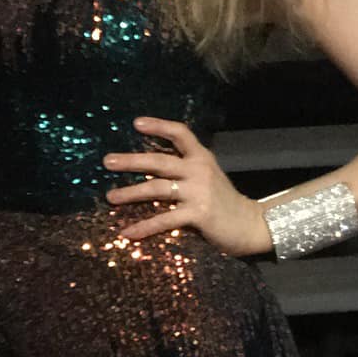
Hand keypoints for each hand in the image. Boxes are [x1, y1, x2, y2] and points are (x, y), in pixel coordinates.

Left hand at [104, 116, 272, 257]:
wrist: (250, 224)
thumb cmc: (224, 202)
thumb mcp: (207, 177)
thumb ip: (185, 170)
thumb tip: (149, 168)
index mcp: (201, 157)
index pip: (180, 133)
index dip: (158, 126)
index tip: (136, 124)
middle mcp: (199, 170)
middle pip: (159, 160)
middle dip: (131, 160)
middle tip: (107, 161)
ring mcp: (198, 191)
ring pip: (157, 188)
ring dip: (131, 193)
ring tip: (110, 197)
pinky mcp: (198, 214)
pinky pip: (164, 220)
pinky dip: (144, 227)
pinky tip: (127, 233)